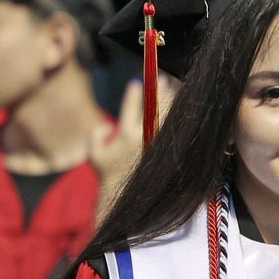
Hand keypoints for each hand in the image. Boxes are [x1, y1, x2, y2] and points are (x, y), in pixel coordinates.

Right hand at [88, 75, 175, 220]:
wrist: (128, 199)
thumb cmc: (109, 175)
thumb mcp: (94, 155)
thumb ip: (94, 135)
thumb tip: (105, 124)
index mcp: (125, 135)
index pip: (131, 106)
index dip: (135, 92)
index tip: (137, 81)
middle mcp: (145, 139)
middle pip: (155, 108)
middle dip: (159, 91)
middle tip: (163, 79)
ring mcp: (159, 146)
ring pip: (169, 119)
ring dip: (172, 103)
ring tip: (175, 91)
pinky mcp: (170, 155)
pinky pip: (177, 134)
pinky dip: (180, 122)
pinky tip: (184, 113)